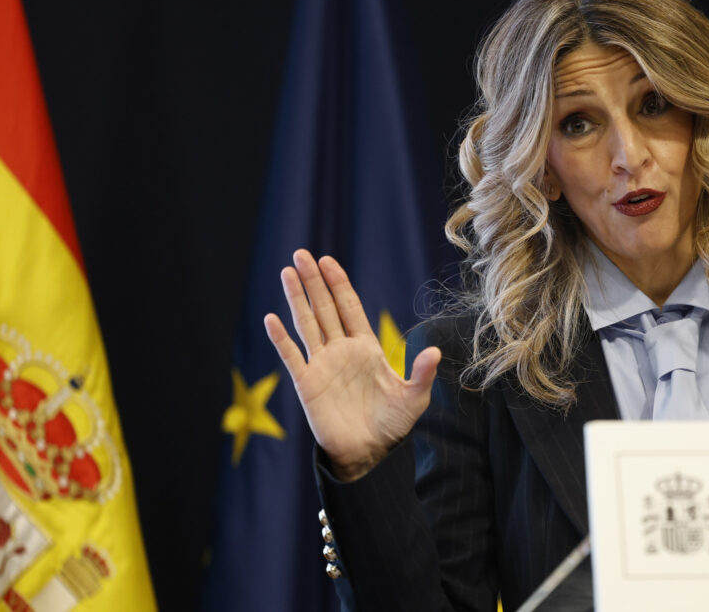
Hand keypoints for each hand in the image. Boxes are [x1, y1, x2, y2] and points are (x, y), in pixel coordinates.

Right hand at [264, 250, 440, 480]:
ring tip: (287, 272)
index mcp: (365, 347)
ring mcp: (322, 365)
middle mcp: (340, 350)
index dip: (338, 284)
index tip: (327, 261)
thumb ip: (421, 373)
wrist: (368, 453)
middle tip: (301, 254)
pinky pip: (291, 356)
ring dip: (296, 299)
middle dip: (313, 281)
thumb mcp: (413, 397)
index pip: (349, 307)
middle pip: (324, 308)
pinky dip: (281, 338)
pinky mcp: (307, 384)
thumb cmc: (392, 424)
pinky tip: (272, 318)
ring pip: (306, 324)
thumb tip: (436, 351)